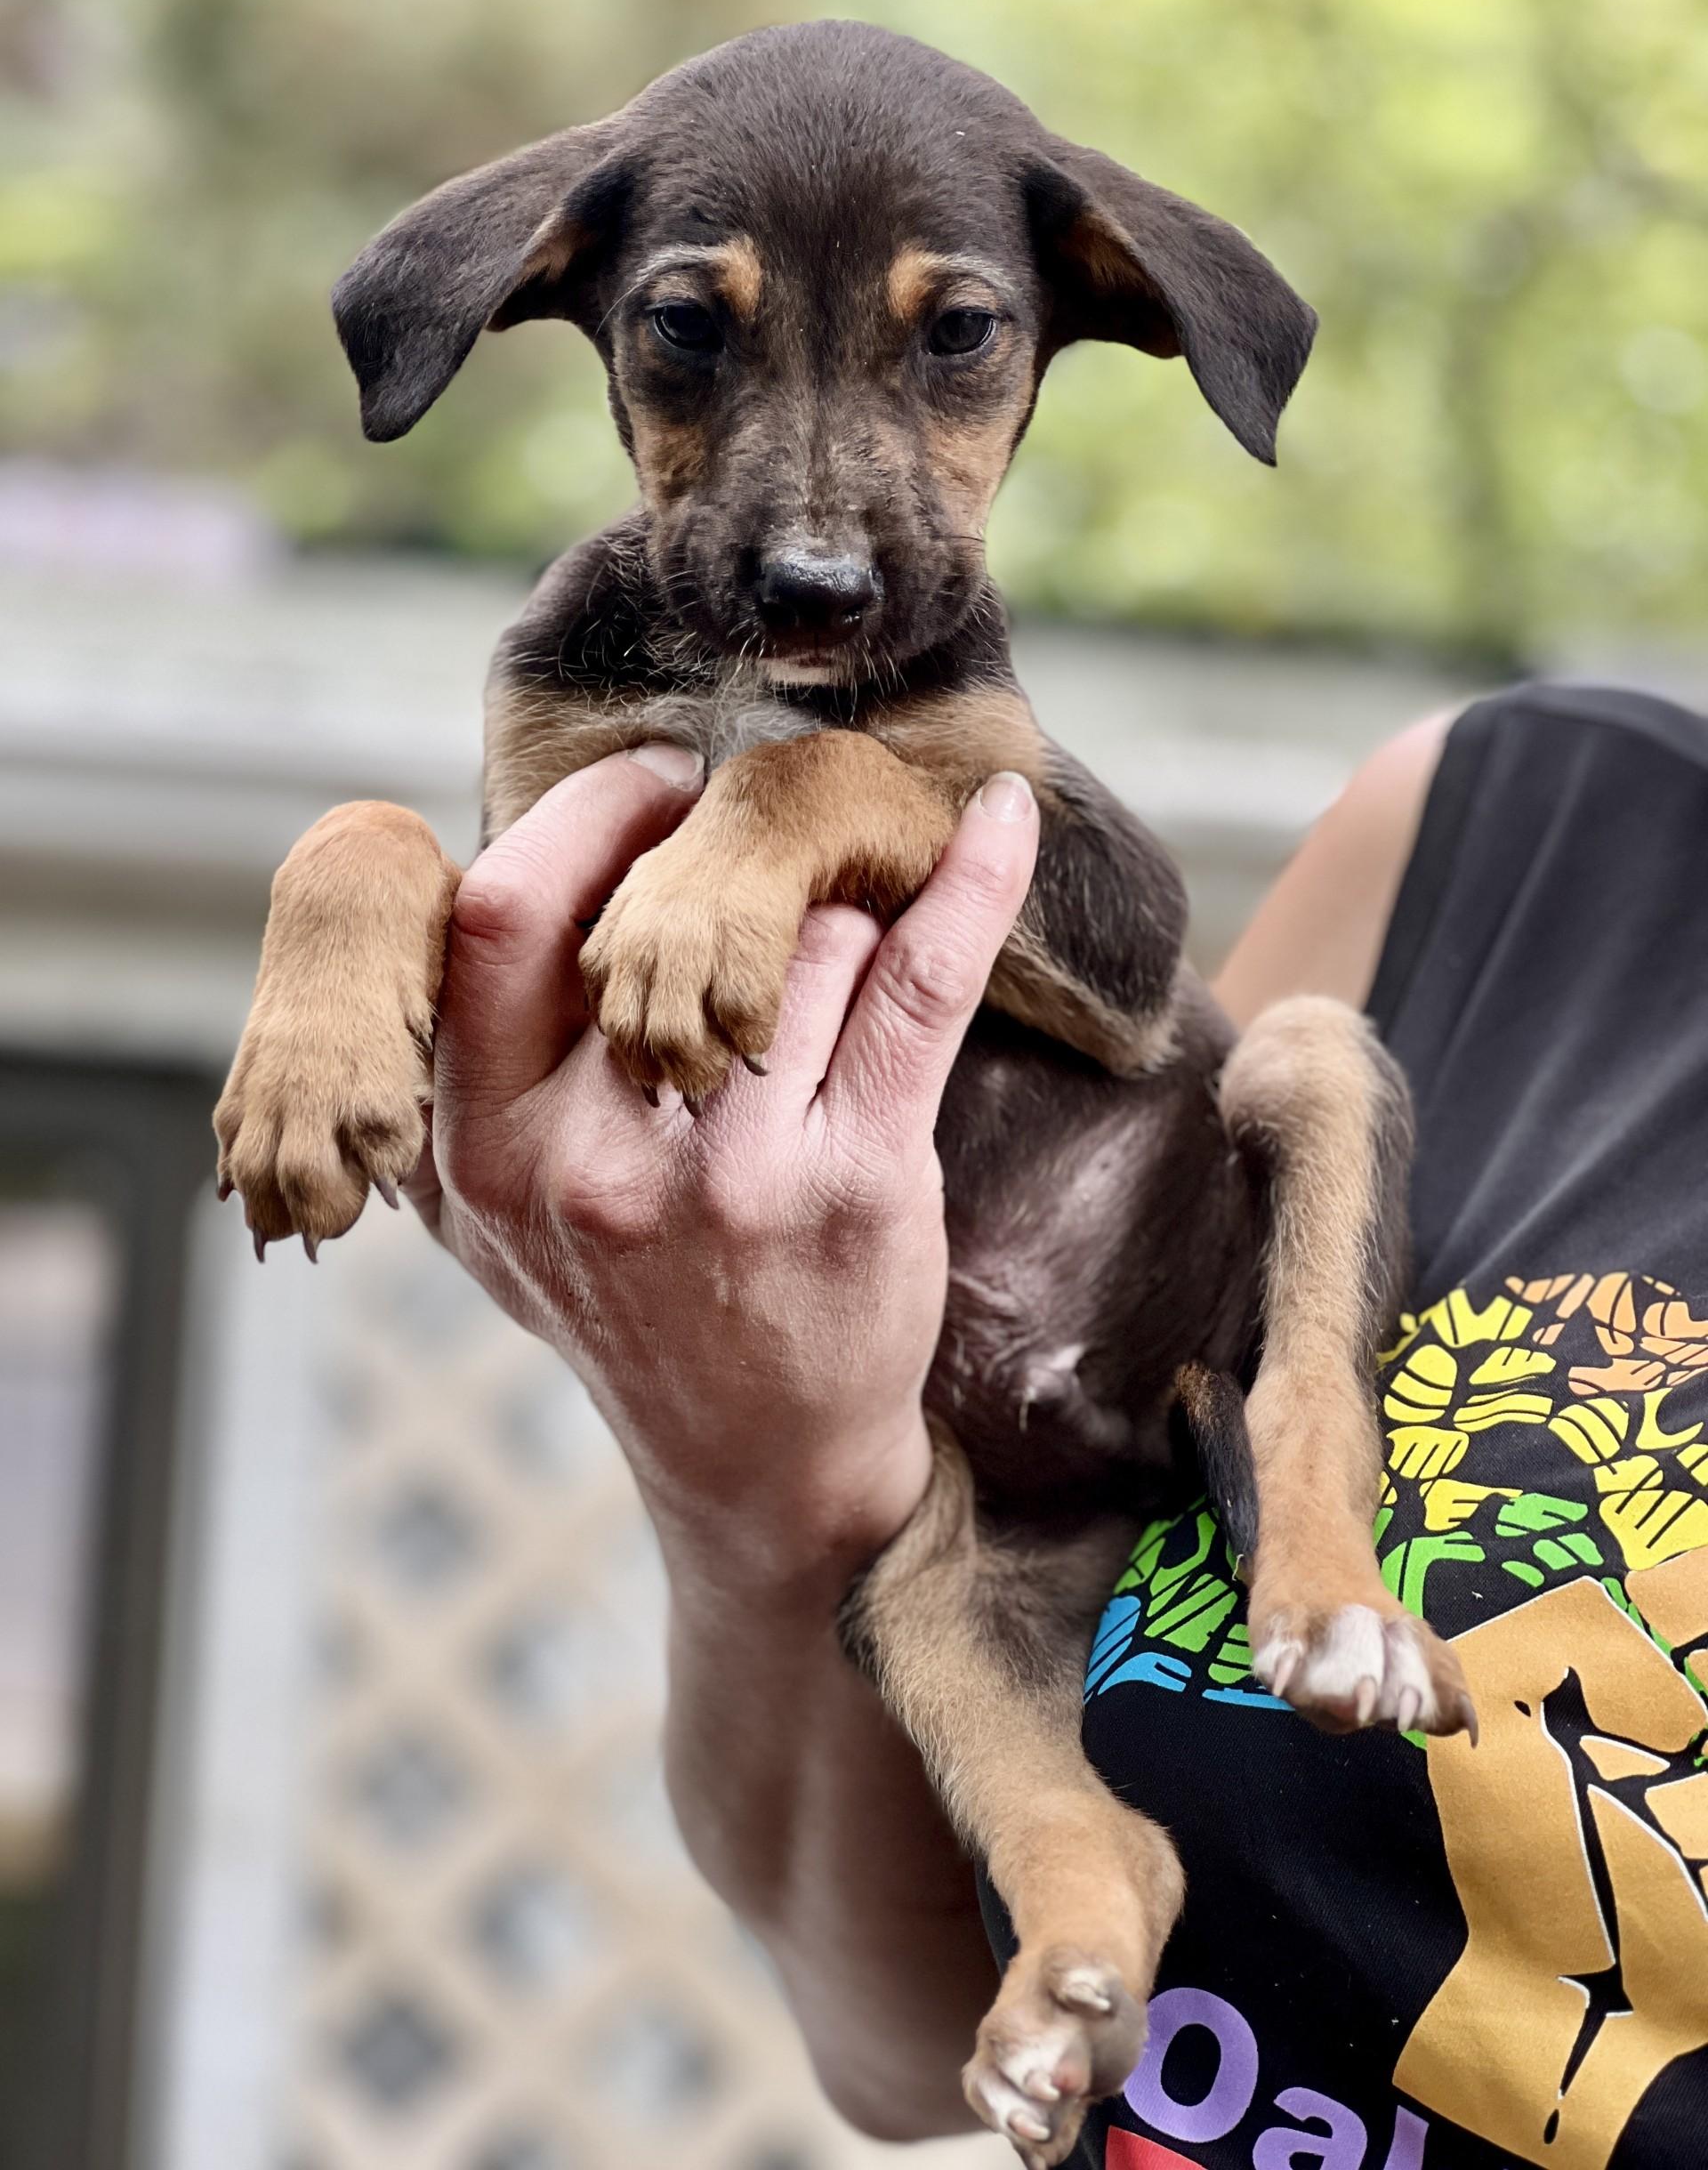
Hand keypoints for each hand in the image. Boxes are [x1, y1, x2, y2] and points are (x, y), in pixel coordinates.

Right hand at [411, 743, 1039, 1602]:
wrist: (757, 1463)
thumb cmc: (631, 1307)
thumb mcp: (503, 1212)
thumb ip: (482, 1066)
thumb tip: (517, 869)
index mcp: (485, 1150)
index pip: (501, 917)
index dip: (584, 821)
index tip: (653, 786)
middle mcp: (596, 1161)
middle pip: (672, 912)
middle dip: (733, 857)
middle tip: (772, 838)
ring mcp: (735, 1172)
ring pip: (803, 940)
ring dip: (835, 928)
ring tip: (837, 973)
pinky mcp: (860, 1180)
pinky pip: (921, 982)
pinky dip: (969, 887)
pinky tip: (1001, 825)